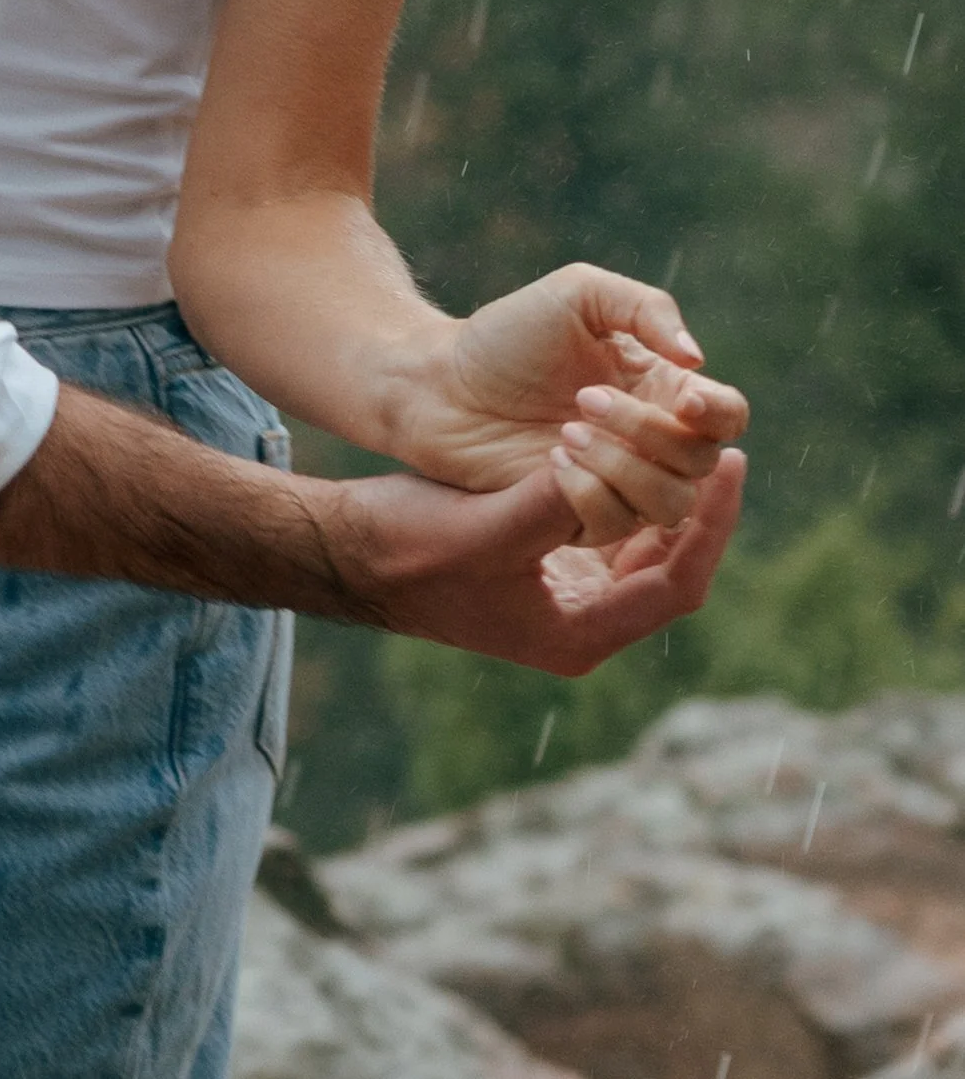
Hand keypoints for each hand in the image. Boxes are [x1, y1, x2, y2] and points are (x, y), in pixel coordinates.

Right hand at [339, 448, 746, 675]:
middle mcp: (580, 625)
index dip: (712, 525)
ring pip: (643, 549)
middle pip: (671, 568)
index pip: (678, 583)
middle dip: (698, 510)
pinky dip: (625, 494)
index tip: (730, 466)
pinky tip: (633, 449)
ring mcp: (564, 599)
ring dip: (663, 498)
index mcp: (578, 636)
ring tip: (688, 443)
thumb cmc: (411, 549)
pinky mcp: (545, 570)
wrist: (349, 554)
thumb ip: (556, 502)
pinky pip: (609, 534)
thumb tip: (612, 468)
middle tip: (723, 449)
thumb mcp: (490, 526)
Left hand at [398, 263, 748, 503]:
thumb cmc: (508, 333)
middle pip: (700, 462)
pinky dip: (588, 494)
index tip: (681, 397)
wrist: (438, 381)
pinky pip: (613, 524)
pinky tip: (550, 462)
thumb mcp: (580, 293)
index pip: (726, 415)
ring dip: (622, 466)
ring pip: (667, 503)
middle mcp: (648, 441)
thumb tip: (698, 362)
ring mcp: (615, 483)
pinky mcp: (576, 518)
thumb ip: (648, 309)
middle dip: (649, 432)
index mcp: (660, 387)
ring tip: (564, 434)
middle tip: (584, 398)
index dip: (718, 413)